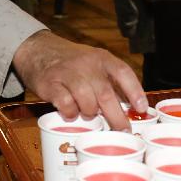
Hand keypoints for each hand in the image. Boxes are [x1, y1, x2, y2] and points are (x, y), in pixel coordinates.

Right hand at [12, 30, 146, 129]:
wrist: (38, 50)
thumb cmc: (72, 62)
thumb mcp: (93, 63)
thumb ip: (109, 81)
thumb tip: (130, 107)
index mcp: (101, 58)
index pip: (123, 73)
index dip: (135, 91)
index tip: (142, 109)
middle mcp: (86, 64)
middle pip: (106, 94)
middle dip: (117, 117)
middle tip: (123, 130)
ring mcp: (68, 73)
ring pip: (87, 101)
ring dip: (90, 114)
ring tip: (89, 116)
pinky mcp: (50, 84)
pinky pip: (66, 104)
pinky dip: (71, 113)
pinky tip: (71, 114)